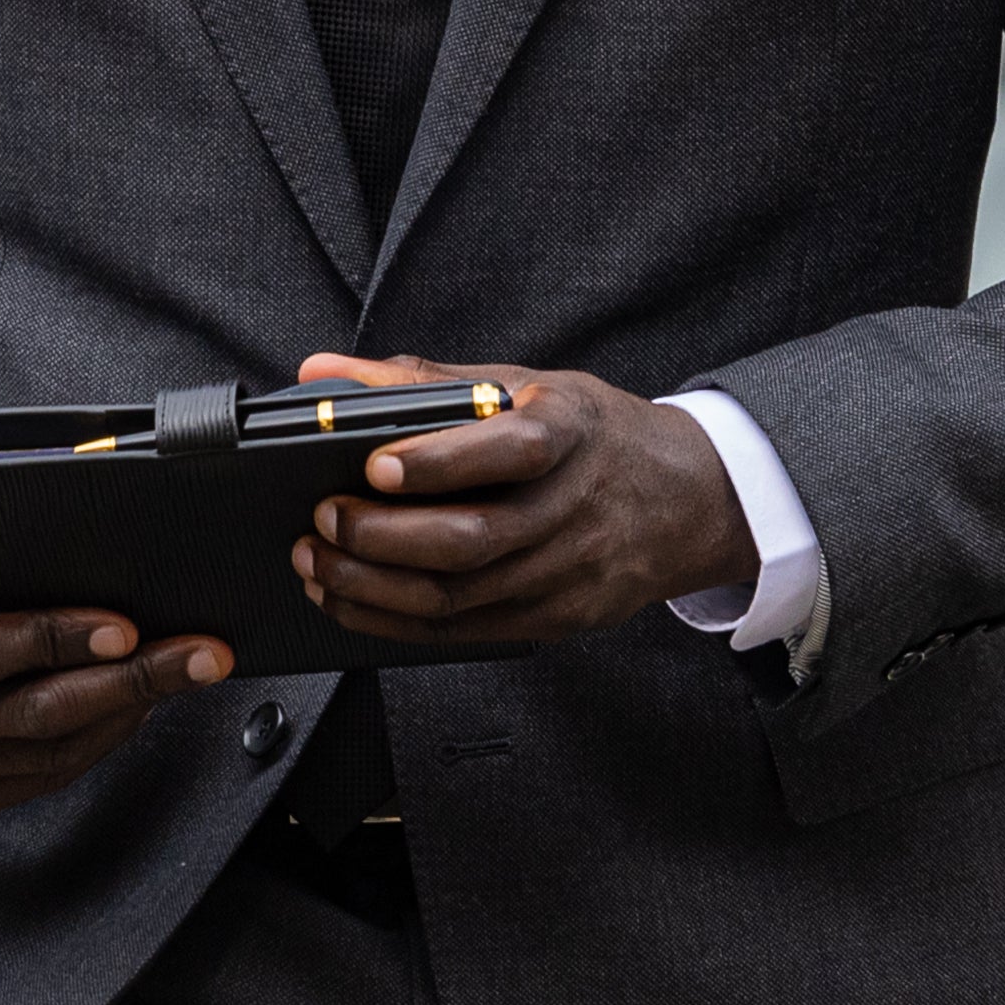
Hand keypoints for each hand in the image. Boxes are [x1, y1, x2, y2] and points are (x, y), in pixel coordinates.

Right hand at [0, 512, 230, 828]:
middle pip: (28, 715)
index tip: (127, 625)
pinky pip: (25, 783)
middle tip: (199, 656)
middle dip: (128, 684)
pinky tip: (124, 713)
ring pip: (39, 757)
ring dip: (119, 719)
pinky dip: (84, 750)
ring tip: (176, 677)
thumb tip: (75, 506)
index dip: (59, 640)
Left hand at [288, 354, 758, 643]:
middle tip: (321, 519)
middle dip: (382, 537)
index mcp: (571, 432)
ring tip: (315, 563)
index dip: (440, 463)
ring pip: (459, 597)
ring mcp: (569, 572)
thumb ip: (422, 380)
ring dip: (373, 587)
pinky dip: (396, 622)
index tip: (375, 465)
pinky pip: (465, 633)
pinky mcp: (558, 619)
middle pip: (472, 540)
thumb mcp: (525, 386)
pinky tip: (351, 602)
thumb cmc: (590, 434)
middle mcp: (574, 507)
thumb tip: (320, 371)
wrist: (688, 499)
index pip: (509, 451)